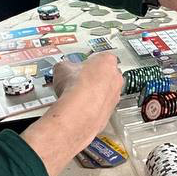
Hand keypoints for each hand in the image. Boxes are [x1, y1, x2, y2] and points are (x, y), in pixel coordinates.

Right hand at [24, 52, 122, 175]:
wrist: (77, 116)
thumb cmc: (72, 90)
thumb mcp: (61, 70)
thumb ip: (64, 68)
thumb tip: (60, 70)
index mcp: (107, 63)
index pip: (101, 59)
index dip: (88, 64)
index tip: (80, 69)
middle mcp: (115, 81)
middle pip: (103, 78)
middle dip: (90, 81)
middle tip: (74, 84)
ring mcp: (113, 100)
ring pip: (102, 96)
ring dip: (89, 97)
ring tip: (71, 99)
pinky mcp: (108, 117)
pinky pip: (97, 111)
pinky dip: (88, 112)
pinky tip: (74, 114)